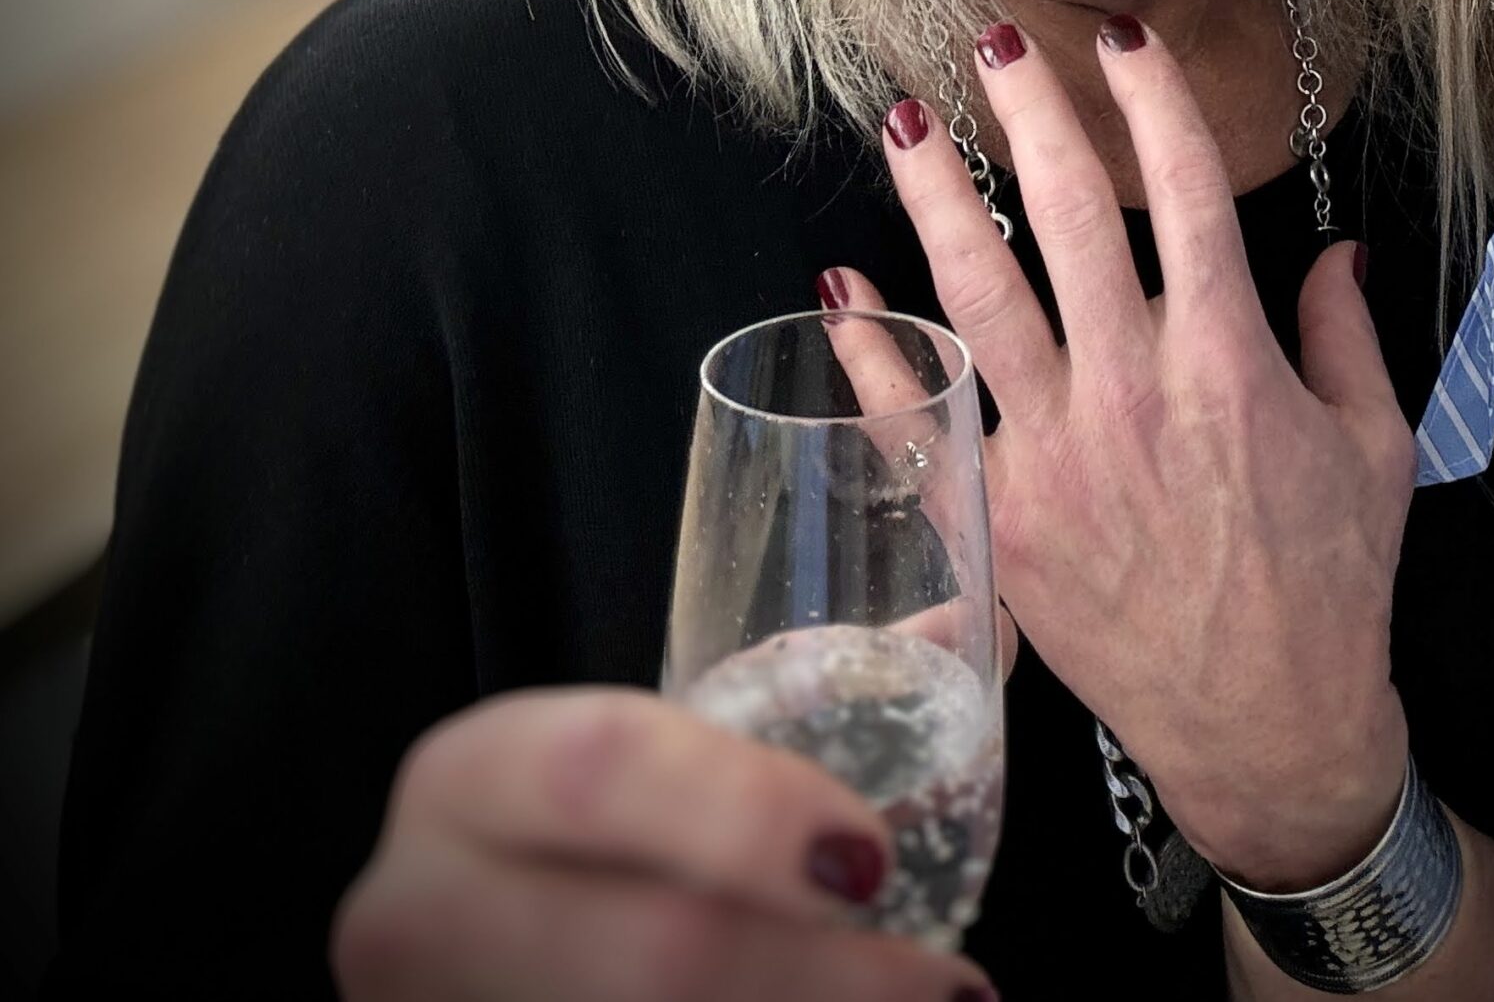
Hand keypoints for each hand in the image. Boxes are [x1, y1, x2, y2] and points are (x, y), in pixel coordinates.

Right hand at [333, 690, 987, 1001]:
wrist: (477, 964)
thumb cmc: (592, 849)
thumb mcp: (640, 774)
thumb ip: (771, 725)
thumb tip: (974, 629)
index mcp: (471, 780)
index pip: (599, 766)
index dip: (745, 814)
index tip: (871, 861)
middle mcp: (418, 911)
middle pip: (649, 955)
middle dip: (825, 981)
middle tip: (951, 990)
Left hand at [865, 17, 1415, 892]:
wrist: (1270, 727)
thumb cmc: (1330, 583)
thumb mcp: (1374, 445)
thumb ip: (1346, 334)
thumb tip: (1338, 249)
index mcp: (1229, 362)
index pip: (1185, 193)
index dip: (1153, 99)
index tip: (1125, 35)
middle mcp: (1134, 392)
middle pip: (1070, 220)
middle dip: (1034, 115)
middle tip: (999, 41)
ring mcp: (1057, 457)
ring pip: (980, 299)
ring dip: (937, 200)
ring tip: (903, 121)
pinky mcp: (1002, 524)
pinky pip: (920, 426)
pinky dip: (876, 355)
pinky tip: (842, 285)